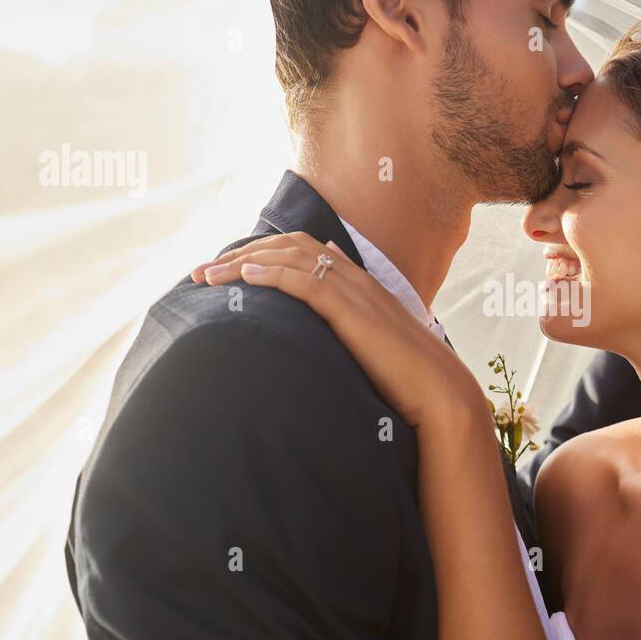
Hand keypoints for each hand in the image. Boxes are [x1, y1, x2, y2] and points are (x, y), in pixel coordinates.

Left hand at [192, 233, 485, 429]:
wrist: (439, 392)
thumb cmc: (407, 378)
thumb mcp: (373, 346)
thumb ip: (351, 329)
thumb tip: (327, 323)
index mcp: (359, 284)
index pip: (301, 250)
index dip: (260, 254)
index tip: (226, 270)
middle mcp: (355, 279)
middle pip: (288, 247)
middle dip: (240, 254)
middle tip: (202, 271)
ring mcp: (354, 292)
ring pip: (290, 259)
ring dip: (243, 263)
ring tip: (209, 275)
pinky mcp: (352, 312)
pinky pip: (305, 282)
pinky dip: (272, 274)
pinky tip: (245, 278)